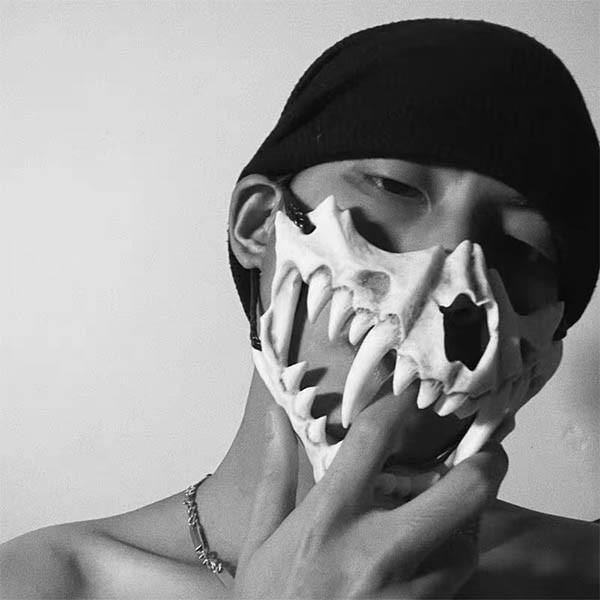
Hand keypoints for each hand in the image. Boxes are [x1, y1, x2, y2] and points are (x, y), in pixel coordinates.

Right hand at [234, 394, 507, 598]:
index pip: (374, 438)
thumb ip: (276, 473)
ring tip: (455, 499)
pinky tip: (436, 545)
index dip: (399, 404)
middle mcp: (375, 551)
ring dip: (468, 514)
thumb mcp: (260, 538)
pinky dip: (455, 554)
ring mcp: (405, 590)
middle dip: (484, 461)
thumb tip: (275, 416)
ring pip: (468, 540)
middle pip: (460, 491)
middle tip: (487, 445)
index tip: (412, 392)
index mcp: (329, 518)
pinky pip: (457, 579)